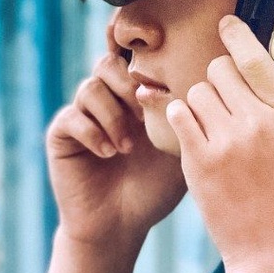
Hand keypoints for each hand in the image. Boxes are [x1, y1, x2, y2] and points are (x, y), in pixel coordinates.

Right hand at [45, 23, 186, 250]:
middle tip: (143, 111)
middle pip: (108, 63)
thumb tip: (211, 86)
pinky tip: (109, 153)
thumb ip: (187, 118)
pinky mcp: (62, 134)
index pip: (131, 59)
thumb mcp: (179, 150)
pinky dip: (93, 132)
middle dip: (128, 82)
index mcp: (135, 98)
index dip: (136, 49)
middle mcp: (107, 101)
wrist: (121, 226)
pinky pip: (72, 116)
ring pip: (90, 87)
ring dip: (113, 115)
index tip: (152, 46)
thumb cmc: (155, 189)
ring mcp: (83, 116)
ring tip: (128, 147)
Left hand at [165, 15, 273, 272]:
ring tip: (211, 120)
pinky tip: (192, 131)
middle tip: (226, 99)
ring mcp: (228, 142)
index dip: (237, 34)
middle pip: (221, 70)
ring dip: (201, 101)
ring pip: (197, 90)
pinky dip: (181, 118)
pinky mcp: (200, 162)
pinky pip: (179, 116)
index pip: (256, 58)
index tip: (227, 23)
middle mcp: (260, 122)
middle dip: (221, 79)